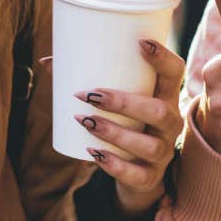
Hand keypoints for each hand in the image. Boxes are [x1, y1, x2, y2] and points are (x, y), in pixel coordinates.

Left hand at [68, 40, 187, 216]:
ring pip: (148, 145)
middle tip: (88, 95)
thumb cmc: (124, 124)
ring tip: (85, 122)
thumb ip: (88, 80)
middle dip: (123, 102)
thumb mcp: (116, 103)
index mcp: (164, 96)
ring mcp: (163, 153)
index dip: (162, 57)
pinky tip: (94, 153)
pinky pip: (137, 174)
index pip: (174, 72)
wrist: (138, 173)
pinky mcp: (150, 178)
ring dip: (114, 132)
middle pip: (159, 111)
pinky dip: (114, 165)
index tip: (140, 43)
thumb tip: (46, 62)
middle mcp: (170, 124)